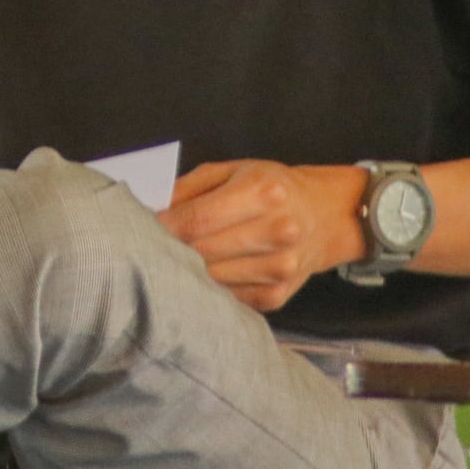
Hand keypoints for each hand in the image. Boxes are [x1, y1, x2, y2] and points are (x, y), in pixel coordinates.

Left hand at [156, 160, 367, 311]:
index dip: (164, 227)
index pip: (199, 219)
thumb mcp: (233, 170)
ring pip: (211, 279)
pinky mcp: (278, 296)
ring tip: (178, 259)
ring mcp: (280, 268)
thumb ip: (189, 188)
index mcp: (264, 192)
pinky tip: (206, 274)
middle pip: (202, 252)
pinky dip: (209, 288)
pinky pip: (227, 298)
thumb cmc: (271, 187)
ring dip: (188, 272)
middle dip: (173, 249)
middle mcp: (278, 231)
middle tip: (154, 244)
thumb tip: (151, 210)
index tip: (144, 228)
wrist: (324, 215)